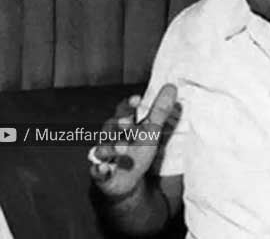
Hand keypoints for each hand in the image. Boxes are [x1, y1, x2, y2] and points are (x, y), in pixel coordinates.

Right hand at [89, 84, 177, 199]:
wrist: (126, 182)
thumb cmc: (137, 152)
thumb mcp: (150, 132)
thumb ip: (159, 112)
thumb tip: (171, 86)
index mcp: (122, 125)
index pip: (123, 111)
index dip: (128, 106)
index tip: (137, 100)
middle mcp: (110, 137)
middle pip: (110, 127)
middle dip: (118, 124)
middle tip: (127, 122)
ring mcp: (104, 155)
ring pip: (103, 149)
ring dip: (111, 148)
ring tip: (123, 149)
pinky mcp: (101, 174)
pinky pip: (97, 171)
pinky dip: (99, 170)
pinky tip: (103, 169)